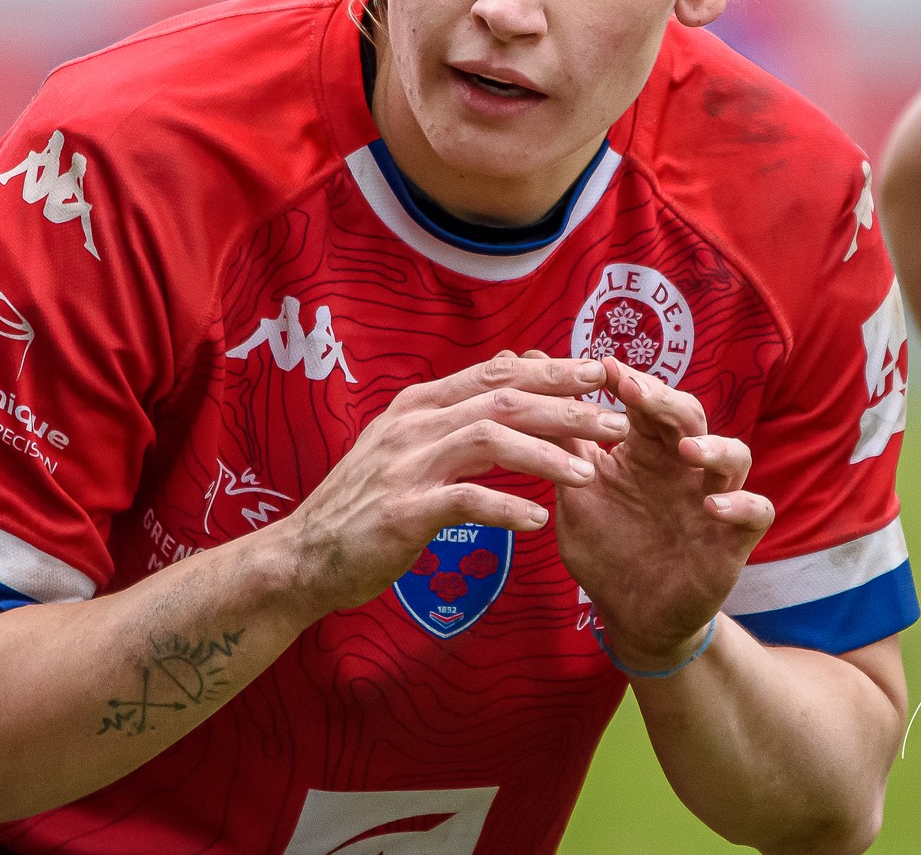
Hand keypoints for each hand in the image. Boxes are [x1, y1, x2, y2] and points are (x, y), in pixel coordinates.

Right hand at [280, 354, 630, 618]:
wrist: (303, 555)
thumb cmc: (364, 503)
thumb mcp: (407, 442)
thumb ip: (457, 409)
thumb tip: (512, 364)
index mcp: (419, 404)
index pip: (498, 372)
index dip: (554, 370)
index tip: (603, 374)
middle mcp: (414, 424)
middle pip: (503, 398)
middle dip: (566, 405)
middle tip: (617, 417)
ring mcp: (406, 465)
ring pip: (490, 440)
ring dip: (547, 453)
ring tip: (590, 472)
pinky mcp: (401, 511)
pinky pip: (464, 501)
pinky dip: (505, 507)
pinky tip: (538, 520)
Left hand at [553, 355, 773, 672]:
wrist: (631, 616)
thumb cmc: (605, 549)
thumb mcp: (576, 494)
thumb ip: (558, 443)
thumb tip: (525, 380)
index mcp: (646, 452)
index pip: (646, 402)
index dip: (629, 381)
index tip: (602, 367)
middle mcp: (684, 468)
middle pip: (689, 417)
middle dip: (665, 399)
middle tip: (633, 389)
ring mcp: (713, 499)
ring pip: (735, 455)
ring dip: (715, 447)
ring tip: (686, 450)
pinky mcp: (733, 539)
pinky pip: (756, 511)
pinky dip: (742, 503)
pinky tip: (715, 505)